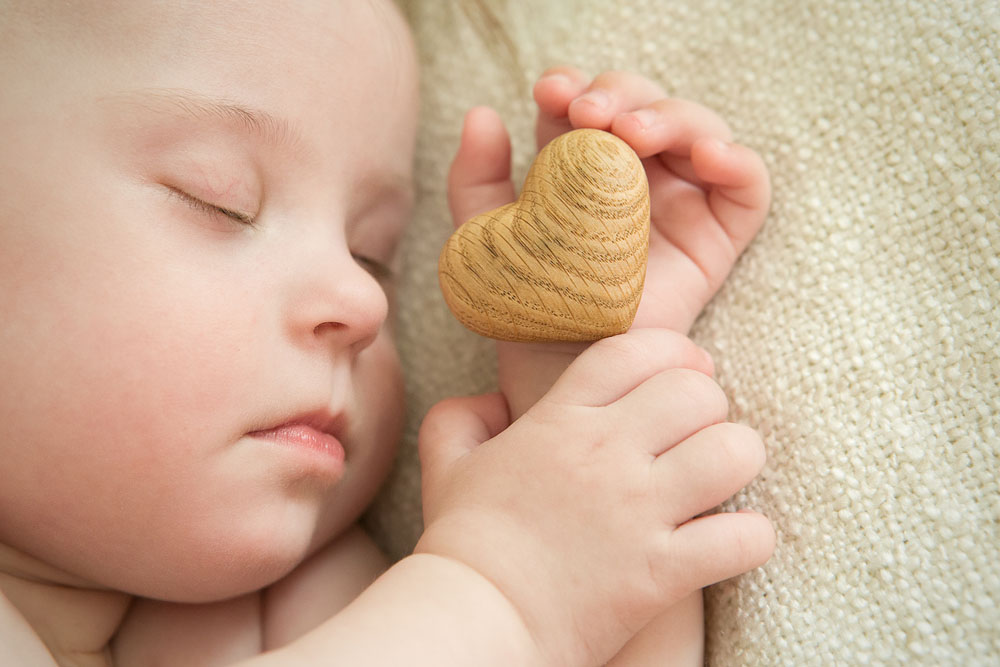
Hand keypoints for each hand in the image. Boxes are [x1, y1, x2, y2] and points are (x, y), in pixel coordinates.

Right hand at [416, 329, 773, 666]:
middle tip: (697, 433)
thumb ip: (459, 417)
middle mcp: (606, 454)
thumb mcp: (446, 465)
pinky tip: (729, 540)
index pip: (635, 351)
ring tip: (720, 480)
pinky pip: (744, 537)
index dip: (671, 351)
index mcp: (560, 420)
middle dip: (710, 406)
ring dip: (737, 461)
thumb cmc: (464, 543)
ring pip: (732, 452)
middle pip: (697, 392)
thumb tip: (491, 401)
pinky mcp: (663, 571)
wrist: (477, 618)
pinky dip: (749, 537)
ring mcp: (638, 511)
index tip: (684, 370)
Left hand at [449, 67, 770, 335]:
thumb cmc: (527, 310)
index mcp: (581, 169)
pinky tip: (707, 158)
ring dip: (670, 115)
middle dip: (619, 94)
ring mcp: (681, 203)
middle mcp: (637, 178)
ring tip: (635, 134)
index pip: (587, 105)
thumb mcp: (488, 240)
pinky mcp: (718, 237)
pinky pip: (748, 188)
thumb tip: (483, 114)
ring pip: (697, 129)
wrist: (563, 376)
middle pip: (644, 104)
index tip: (548, 94)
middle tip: (588, 114)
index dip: (573, 86)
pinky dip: (738, 161)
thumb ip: (475, 181)